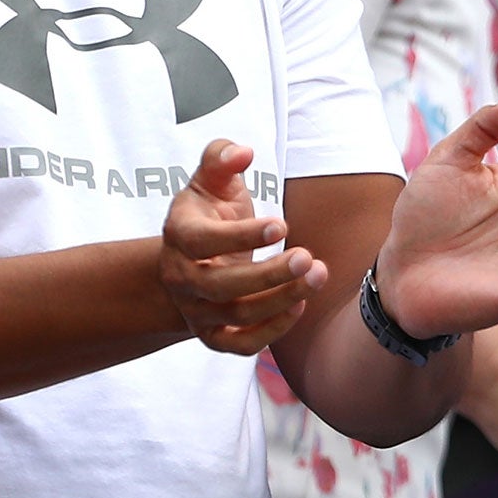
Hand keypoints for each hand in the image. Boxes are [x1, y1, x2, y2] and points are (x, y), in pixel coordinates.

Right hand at [160, 140, 327, 354]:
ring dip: (281, 299)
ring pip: (237, 314)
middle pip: (223, 286)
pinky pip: (239, 345)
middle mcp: (183, 278)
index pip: (204, 242)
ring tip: (318, 274)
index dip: (242, 235)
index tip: (282, 224)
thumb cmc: (209, 212)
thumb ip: (221, 157)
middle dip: (269, 275)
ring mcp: (196, 310)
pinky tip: (299, 305)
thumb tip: (243, 152)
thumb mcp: (211, 180)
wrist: (189, 261)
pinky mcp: (212, 334)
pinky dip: (270, 331)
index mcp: (179, 235)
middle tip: (308, 258)